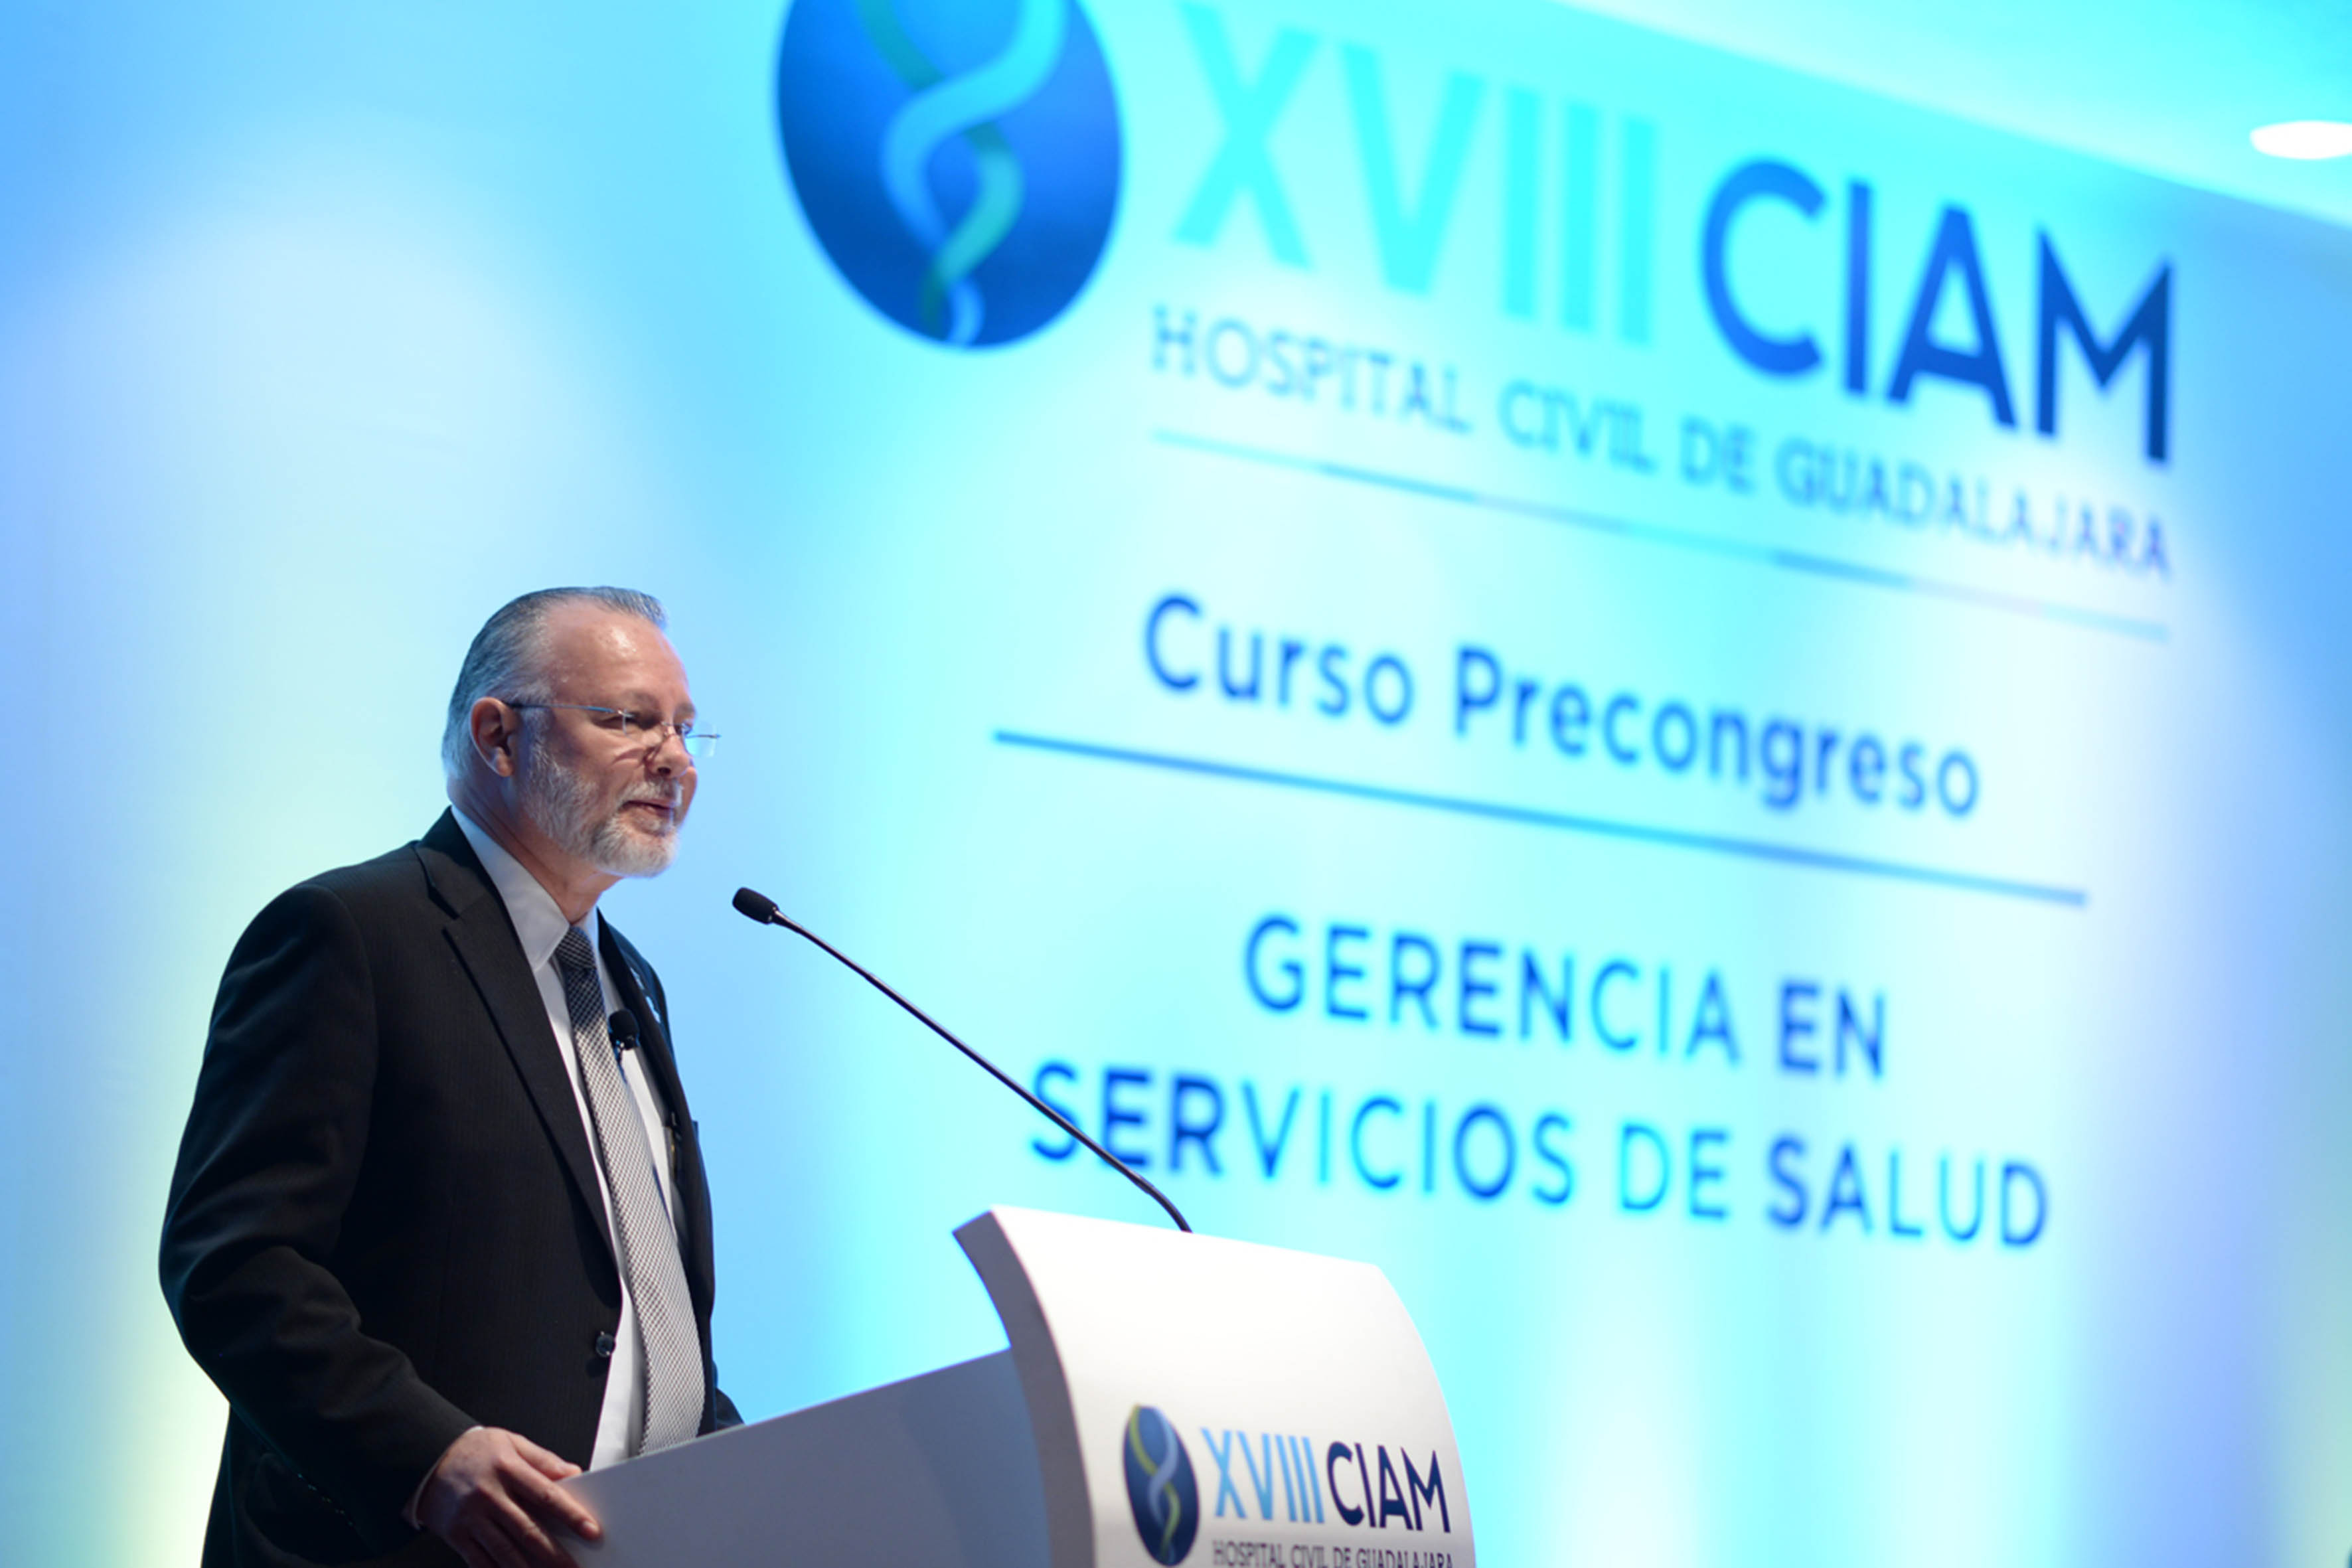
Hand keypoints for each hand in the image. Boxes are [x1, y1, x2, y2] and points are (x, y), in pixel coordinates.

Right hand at [416, 1426, 601, 1567]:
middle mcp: (489, 1494)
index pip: (547, 1495)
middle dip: (555, 1553)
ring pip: (505, 1550)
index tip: (592, 1530)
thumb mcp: (510, 1442)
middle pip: (528, 1529)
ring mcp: (471, 1517)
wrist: (425, 1458)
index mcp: (507, 1468)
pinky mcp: (456, 1534)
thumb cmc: (473, 1450)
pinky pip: (480, 1560)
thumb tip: (573, 1473)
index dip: (571, 1515)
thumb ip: (543, 1459)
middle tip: (574, 1567)